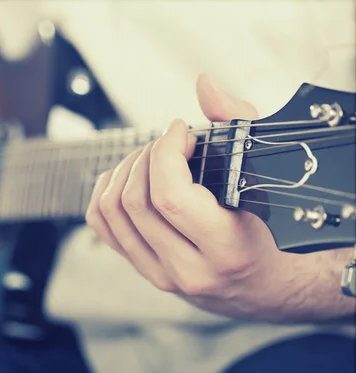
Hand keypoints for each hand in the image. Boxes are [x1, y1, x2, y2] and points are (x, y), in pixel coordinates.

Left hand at [85, 74, 289, 318]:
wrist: (267, 286)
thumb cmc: (272, 230)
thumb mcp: (267, 176)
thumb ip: (239, 123)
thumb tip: (203, 84)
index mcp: (227, 249)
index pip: (170, 196)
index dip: (164, 152)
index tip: (179, 130)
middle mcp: (189, 269)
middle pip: (136, 202)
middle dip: (146, 157)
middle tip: (167, 143)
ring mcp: (162, 275)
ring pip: (112, 213)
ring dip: (123, 171)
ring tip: (149, 158)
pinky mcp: (145, 271)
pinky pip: (103, 227)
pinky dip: (106, 193)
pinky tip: (127, 177)